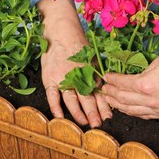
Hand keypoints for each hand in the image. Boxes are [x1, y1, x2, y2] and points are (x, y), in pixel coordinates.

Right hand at [38, 0, 111, 126]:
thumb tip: (105, 91)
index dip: (104, 106)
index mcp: (90, 73)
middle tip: (97, 125)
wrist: (62, 33)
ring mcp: (64, 78)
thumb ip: (97, 76)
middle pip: (87, 99)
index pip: (98, 93)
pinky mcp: (51, 78)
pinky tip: (60, 117)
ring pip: (72, 100)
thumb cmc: (79, 47)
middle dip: (94, 114)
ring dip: (79, 113)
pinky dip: (56, 107)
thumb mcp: (92, 60)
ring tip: (83, 123)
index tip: (108, 117)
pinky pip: (53, 96)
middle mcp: (79, 77)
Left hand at [102, 37, 158, 118]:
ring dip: (118, 105)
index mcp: (146, 84)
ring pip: (131, 111)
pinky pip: (144, 116)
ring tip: (110, 100)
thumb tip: (133, 75)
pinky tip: (128, 108)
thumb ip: (143, 71)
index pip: (121, 83)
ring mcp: (158, 110)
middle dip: (110, 94)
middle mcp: (150, 101)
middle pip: (122, 99)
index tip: (105, 76)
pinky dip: (133, 112)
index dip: (111, 79)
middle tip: (103, 89)